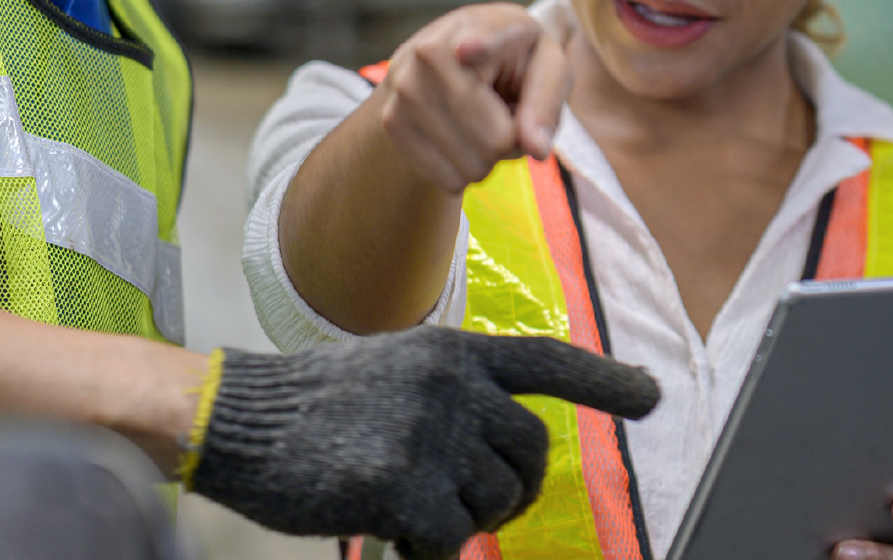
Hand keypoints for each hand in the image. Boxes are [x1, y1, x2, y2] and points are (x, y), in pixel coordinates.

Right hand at [189, 326, 659, 556]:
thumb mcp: (396, 373)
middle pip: (531, 451)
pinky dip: (425, 547)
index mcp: (452, 352)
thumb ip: (456, 401)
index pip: (547, 361)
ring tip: (412, 505)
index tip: (652, 396)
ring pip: (495, 499)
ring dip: (463, 519)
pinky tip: (388, 529)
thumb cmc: (317, 408)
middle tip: (472, 504)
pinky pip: (450, 536)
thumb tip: (506, 462)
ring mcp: (428, 432)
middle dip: (515, 489)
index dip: (604, 382)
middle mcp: (451, 384)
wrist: (240, 420)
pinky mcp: (402, 483)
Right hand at [376, 4, 569, 192]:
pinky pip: (448, 180)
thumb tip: (535, 148)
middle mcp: (431, 51)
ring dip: (488, 157)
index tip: (467, 49)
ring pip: (472, 166)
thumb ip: (547, 103)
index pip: (477, 39)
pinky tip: (459, 136)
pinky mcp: (390, 122)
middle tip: (505, 112)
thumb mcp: (547, 67)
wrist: (451, 57)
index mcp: (480, 25)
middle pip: (494, 140)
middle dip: (511, 139)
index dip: (477, 44)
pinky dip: (463, 171)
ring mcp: (405, 88)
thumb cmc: (513, 61)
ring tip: (482, 121)